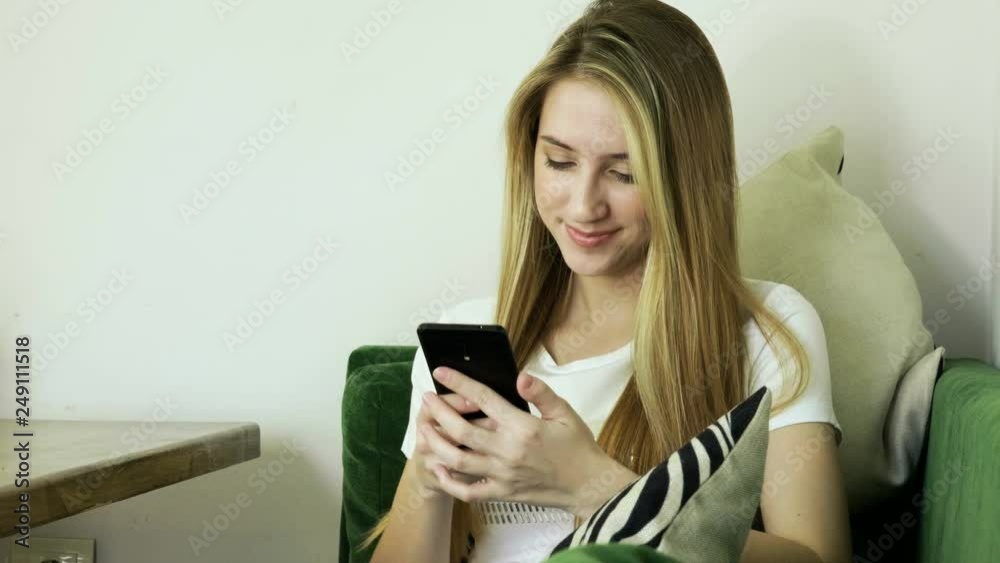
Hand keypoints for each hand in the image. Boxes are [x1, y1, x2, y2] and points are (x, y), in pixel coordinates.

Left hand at [420, 366, 628, 516]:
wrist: (588, 484)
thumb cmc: (577, 447)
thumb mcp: (565, 412)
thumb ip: (541, 393)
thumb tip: (520, 376)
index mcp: (522, 427)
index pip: (483, 399)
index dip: (459, 382)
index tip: (441, 372)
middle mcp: (508, 451)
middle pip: (461, 430)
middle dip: (438, 412)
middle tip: (426, 399)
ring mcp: (502, 474)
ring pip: (458, 459)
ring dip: (436, 443)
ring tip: (425, 429)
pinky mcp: (502, 492)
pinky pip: (468, 490)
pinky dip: (449, 480)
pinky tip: (439, 466)